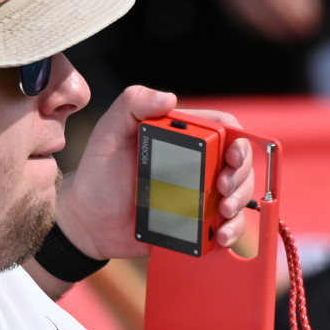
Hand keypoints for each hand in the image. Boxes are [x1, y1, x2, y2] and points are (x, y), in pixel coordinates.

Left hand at [55, 87, 255, 261]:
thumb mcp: (109, 132)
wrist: (87, 221)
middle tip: (223, 187)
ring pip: (240, 193)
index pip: (224, 128)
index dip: (237, 139)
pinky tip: (221, 233)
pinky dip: (233, 229)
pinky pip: (226, 225)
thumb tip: (169, 97)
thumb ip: (131, 104)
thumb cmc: (97, 173)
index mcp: (182, 137)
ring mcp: (199, 194)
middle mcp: (196, 163)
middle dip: (241, 174)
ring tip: (223, 210)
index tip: (230, 155)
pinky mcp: (197, 223)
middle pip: (240, 162)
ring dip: (241, 201)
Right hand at [212, 0, 322, 41]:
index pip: (274, 1)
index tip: (309, 28)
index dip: (292, 19)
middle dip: (277, 29)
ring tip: (287, 30)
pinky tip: (270, 20)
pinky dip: (252, 19)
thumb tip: (309, 22)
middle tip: (298, 35)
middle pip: (254, 15)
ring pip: (241, 17)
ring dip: (264, 28)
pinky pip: (233, 9)